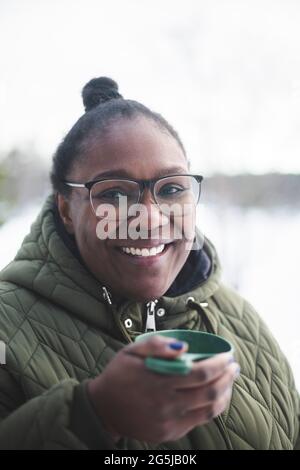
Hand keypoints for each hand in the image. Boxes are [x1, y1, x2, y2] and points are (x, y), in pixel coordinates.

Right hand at [87, 335, 239, 443]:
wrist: (102, 409)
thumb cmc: (118, 375)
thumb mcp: (130, 351)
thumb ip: (156, 345)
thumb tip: (184, 347)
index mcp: (159, 381)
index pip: (201, 374)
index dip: (219, 364)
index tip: (228, 355)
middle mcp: (167, 404)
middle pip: (210, 392)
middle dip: (228, 377)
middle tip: (233, 366)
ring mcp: (169, 422)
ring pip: (209, 410)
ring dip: (225, 394)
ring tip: (229, 381)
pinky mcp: (169, 433)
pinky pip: (198, 421)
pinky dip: (212, 408)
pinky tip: (214, 396)